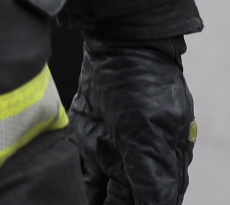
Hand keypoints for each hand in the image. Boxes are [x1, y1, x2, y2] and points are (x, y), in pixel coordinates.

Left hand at [72, 39, 193, 204]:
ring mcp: (114, 152)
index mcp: (165, 165)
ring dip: (94, 201)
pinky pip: (83, 174)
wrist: (116, 40)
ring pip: (104, 194)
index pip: (157, 203)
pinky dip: (75, 187)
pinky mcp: (90, 140)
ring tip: (67, 203)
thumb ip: (152, 179)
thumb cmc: (143, 85)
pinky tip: (64, 192)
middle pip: (126, 201)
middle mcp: (140, 162)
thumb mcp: (148, 134)